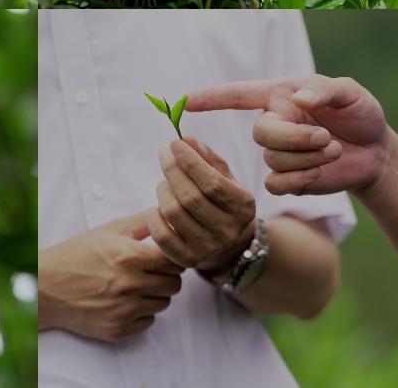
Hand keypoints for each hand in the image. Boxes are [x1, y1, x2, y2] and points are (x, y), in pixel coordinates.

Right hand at [38, 210, 184, 341]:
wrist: (46, 287)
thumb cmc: (76, 255)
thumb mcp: (107, 231)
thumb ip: (141, 221)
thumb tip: (164, 213)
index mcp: (131, 257)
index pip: (176, 260)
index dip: (172, 257)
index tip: (163, 256)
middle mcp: (131, 284)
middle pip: (175, 284)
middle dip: (166, 276)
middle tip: (150, 271)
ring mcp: (125, 310)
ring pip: (164, 303)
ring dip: (155, 294)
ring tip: (134, 285)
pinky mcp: (119, 328)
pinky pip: (149, 321)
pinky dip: (141, 313)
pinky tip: (124, 301)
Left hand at [148, 138, 256, 273]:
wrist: (225, 242)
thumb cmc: (220, 200)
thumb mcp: (223, 176)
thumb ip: (207, 157)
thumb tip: (186, 139)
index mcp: (243, 206)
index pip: (213, 183)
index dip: (190, 161)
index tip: (175, 143)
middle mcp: (229, 230)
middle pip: (190, 197)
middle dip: (172, 170)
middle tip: (164, 154)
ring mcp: (209, 248)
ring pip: (173, 212)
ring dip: (163, 189)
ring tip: (164, 182)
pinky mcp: (188, 260)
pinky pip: (161, 235)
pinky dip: (154, 216)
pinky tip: (159, 207)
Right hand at [186, 75, 391, 195]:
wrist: (376, 151)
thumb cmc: (360, 114)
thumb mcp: (351, 94)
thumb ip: (326, 89)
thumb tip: (299, 98)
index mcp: (280, 95)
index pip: (238, 95)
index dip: (212, 97)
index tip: (186, 100)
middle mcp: (273, 122)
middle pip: (262, 134)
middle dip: (296, 138)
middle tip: (326, 137)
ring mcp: (277, 153)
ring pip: (273, 160)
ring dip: (308, 158)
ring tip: (333, 149)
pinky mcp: (287, 179)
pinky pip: (277, 184)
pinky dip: (300, 179)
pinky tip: (320, 172)